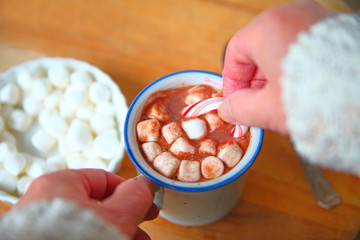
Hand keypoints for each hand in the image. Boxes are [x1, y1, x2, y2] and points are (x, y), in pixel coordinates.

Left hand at [17, 169, 158, 239]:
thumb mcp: (116, 216)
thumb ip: (134, 195)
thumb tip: (144, 185)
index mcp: (59, 184)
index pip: (102, 179)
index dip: (130, 191)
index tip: (146, 205)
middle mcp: (44, 203)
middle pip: (96, 206)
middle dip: (125, 220)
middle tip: (142, 233)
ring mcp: (41, 227)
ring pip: (86, 226)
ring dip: (114, 234)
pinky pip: (74, 237)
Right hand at [218, 0, 336, 134]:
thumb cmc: (318, 98)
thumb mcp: (267, 109)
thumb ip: (240, 109)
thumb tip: (229, 110)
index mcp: (268, 28)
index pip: (235, 53)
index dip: (231, 81)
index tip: (233, 101)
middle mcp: (291, 15)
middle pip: (258, 48)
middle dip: (253, 81)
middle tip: (254, 104)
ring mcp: (315, 18)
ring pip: (281, 47)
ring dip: (273, 74)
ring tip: (277, 100)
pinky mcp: (334, 28)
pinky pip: (303, 46)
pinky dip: (295, 67)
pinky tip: (299, 89)